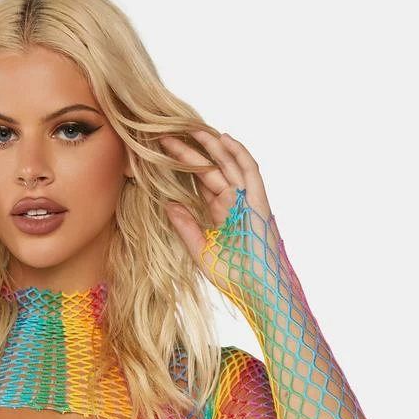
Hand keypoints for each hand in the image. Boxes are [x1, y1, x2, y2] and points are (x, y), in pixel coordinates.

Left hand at [159, 129, 277, 295]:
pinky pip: (250, 172)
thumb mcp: (201, 252)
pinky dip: (239, 154)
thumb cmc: (235, 277)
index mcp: (220, 213)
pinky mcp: (259, 202)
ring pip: (228, 165)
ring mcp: (247, 200)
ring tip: (189, 127)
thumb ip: (186, 227)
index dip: (180, 166)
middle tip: (164, 134)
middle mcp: (233, 202)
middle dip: (188, 151)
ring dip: (211, 145)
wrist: (259, 291)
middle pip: (209, 169)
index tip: (159, 153)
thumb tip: (168, 203)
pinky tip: (223, 139)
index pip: (198, 182)